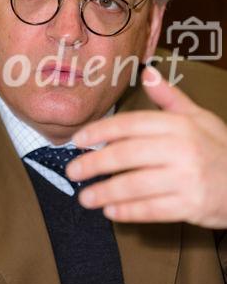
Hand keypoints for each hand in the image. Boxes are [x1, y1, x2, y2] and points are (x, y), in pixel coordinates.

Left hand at [66, 67, 226, 227]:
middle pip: (127, 154)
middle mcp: (180, 148)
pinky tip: (110, 212)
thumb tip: (147, 71)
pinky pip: (152, 209)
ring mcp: (186, 178)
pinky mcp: (191, 205)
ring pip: (135, 184)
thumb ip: (169, 97)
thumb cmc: (218, 146)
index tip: (79, 140)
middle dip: (94, 164)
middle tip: (72, 171)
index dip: (100, 131)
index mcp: (178, 124)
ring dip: (105, 192)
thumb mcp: (198, 116)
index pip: (130, 124)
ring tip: (84, 197)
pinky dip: (129, 212)